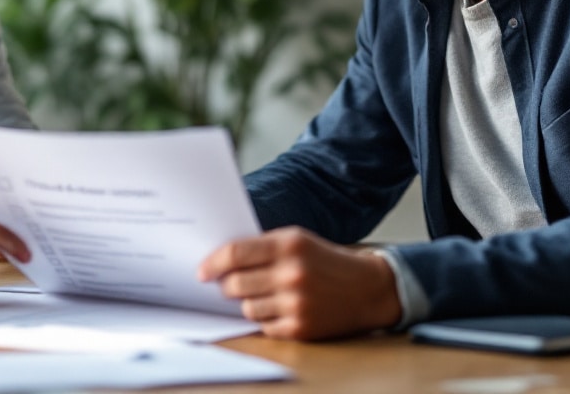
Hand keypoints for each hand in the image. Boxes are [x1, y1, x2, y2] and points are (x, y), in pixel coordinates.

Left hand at [197, 226, 400, 339]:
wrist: (368, 289)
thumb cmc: (326, 261)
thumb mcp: (297, 241)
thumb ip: (262, 247)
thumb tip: (219, 262)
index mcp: (289, 244)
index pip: (235, 253)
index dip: (212, 263)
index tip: (201, 271)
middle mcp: (292, 274)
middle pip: (235, 284)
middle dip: (226, 286)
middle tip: (228, 285)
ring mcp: (296, 303)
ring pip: (246, 308)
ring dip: (248, 303)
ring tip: (263, 295)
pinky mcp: (301, 328)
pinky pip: (263, 326)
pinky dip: (265, 319)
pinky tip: (279, 309)